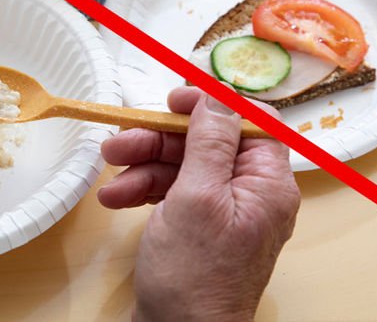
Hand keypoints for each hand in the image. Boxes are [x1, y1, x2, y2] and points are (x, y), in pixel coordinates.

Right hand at [97, 87, 301, 320]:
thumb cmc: (195, 276)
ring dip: (143, 167)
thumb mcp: (197, 198)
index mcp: (267, 184)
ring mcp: (226, 214)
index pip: (248, 123)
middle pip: (206, 144)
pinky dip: (145, 191)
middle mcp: (252, 195)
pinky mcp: (201, 230)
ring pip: (184, 167)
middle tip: (118, 142)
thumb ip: (208, 143)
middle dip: (159, 141)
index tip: (173, 99)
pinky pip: (175, 194)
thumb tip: (216, 99)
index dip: (210, 106)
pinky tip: (117, 199)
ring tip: (109, 180)